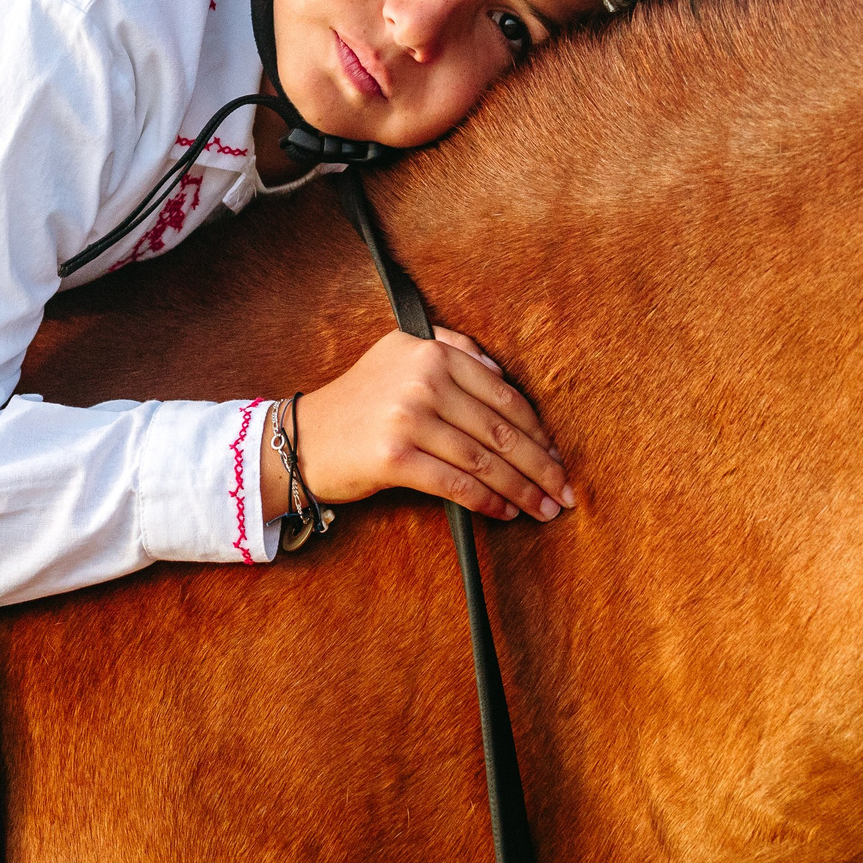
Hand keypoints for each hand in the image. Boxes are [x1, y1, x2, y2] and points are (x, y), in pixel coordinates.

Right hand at [265, 327, 576, 523]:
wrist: (299, 439)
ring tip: (543, 509)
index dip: (536, 430)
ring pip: (483, 460)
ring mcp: (407, 417)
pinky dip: (487, 502)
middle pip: (499, 428)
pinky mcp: (394, 456)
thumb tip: (501, 374)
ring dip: (522, 490)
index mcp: (431, 351)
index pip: (502, 393)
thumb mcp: (398, 356)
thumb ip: (449, 350)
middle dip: (540, 465)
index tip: (556, 455)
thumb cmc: (356, 404)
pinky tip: (506, 512)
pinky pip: (456, 483)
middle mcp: (422, 378)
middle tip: (563, 491)